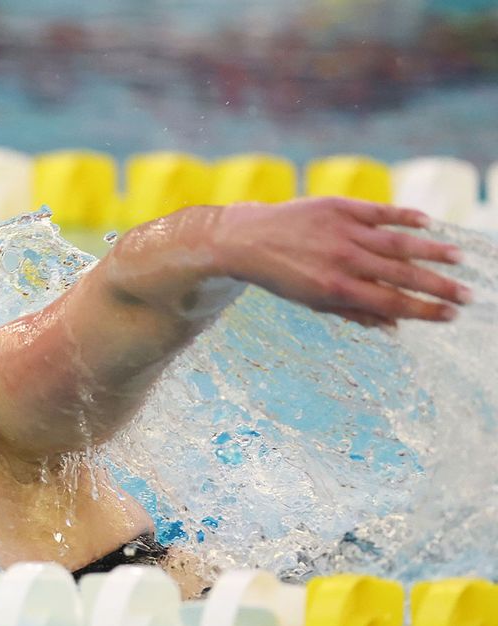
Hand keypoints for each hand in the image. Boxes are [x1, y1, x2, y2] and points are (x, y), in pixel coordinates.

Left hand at [213, 198, 470, 327]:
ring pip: (398, 242)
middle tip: (469, 296)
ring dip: (432, 251)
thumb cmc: (283, 276)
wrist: (248, 239)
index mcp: (336, 288)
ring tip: (459, 260)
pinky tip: (429, 223)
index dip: (424, 310)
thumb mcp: (314, 302)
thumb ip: (356, 313)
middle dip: (439, 287)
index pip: (391, 302)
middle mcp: (343, 260)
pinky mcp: (339, 207)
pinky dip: (405, 216)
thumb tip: (396, 327)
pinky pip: (380, 211)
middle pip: (402, 275)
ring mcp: (343, 231)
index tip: (451, 315)